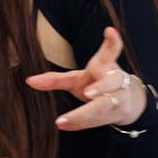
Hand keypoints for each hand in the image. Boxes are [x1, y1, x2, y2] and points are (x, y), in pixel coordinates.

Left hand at [24, 28, 146, 130]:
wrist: (129, 102)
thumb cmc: (97, 84)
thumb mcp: (78, 78)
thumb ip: (55, 79)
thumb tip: (28, 81)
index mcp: (106, 66)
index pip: (111, 51)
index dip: (112, 42)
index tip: (109, 31)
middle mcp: (116, 81)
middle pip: (110, 83)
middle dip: (100, 88)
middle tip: (87, 93)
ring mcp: (119, 100)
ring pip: (102, 107)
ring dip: (83, 115)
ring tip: (62, 121)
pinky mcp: (115, 116)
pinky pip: (96, 121)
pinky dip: (79, 124)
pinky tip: (64, 126)